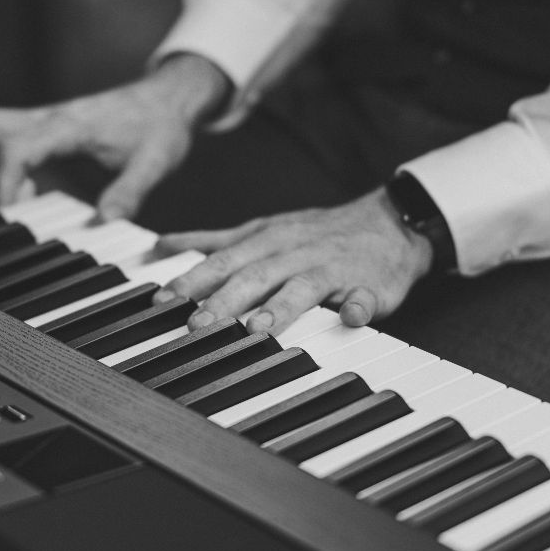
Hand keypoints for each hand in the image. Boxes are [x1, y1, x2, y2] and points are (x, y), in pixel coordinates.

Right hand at [0, 54, 229, 219]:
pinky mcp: (45, 126)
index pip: (20, 148)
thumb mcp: (155, 163)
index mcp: (69, 126)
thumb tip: (105, 223)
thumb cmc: (160, 127)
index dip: (2, 180)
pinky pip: (0, 134)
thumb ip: (129, 193)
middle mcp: (48, 118)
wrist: (168, 98)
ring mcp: (43, 119)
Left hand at [152, 188, 434, 333]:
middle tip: (196, 325)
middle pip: (254, 275)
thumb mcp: (262, 230)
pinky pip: (364, 298)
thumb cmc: (316, 233)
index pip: (221, 261)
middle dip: (223, 300)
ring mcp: (332, 268)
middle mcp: (294, 252)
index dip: (191, 280)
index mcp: (266, 241)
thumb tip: (164, 244)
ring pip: (303, 287)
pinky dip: (357, 308)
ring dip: (280, 307)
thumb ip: (213, 240)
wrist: (388, 222)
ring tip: (257, 328)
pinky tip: (350, 319)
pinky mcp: (370, 285)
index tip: (161, 302)